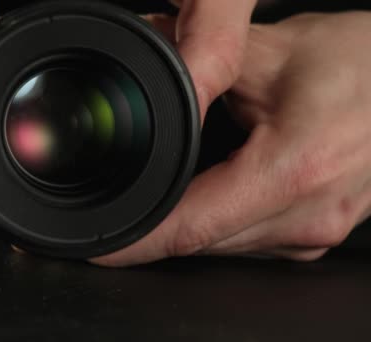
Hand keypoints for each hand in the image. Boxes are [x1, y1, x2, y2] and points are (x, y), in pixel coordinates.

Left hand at [92, 11, 370, 265]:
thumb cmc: (356, 60)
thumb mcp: (266, 54)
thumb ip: (198, 69)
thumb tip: (145, 62)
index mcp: (295, 169)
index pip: (191, 226)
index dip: (136, 240)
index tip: (99, 242)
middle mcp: (311, 214)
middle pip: (202, 243)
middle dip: (153, 231)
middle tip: (119, 210)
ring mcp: (319, 230)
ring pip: (224, 247)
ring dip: (186, 226)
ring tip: (165, 194)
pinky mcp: (318, 231)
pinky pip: (250, 240)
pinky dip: (219, 222)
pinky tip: (213, 190)